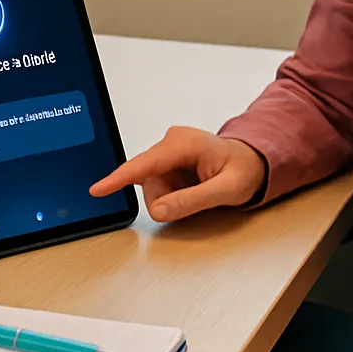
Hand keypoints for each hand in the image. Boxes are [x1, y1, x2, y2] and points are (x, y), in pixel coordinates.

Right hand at [89, 126, 266, 221]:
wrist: (254, 161)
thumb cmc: (245, 169)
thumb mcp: (227, 190)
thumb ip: (193, 201)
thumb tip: (160, 210)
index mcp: (183, 143)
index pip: (143, 165)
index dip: (119, 179)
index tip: (98, 189)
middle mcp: (171, 142)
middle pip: (147, 183)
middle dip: (166, 200)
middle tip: (198, 199)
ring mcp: (167, 150)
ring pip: (151, 187)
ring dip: (171, 198)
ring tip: (199, 191)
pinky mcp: (166, 159)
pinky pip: (157, 183)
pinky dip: (170, 193)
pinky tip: (187, 188)